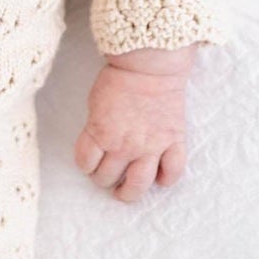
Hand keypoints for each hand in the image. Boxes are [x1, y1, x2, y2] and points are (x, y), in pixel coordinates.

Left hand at [74, 46, 197, 201]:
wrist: (150, 65)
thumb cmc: (119, 78)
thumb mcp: (95, 104)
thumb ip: (96, 128)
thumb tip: (99, 144)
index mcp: (100, 133)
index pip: (85, 163)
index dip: (86, 166)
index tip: (89, 164)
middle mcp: (124, 146)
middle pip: (107, 177)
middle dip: (103, 179)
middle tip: (107, 177)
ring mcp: (151, 146)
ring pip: (138, 184)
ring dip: (129, 193)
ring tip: (126, 193)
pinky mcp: (173, 141)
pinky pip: (172, 171)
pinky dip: (166, 179)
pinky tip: (160, 179)